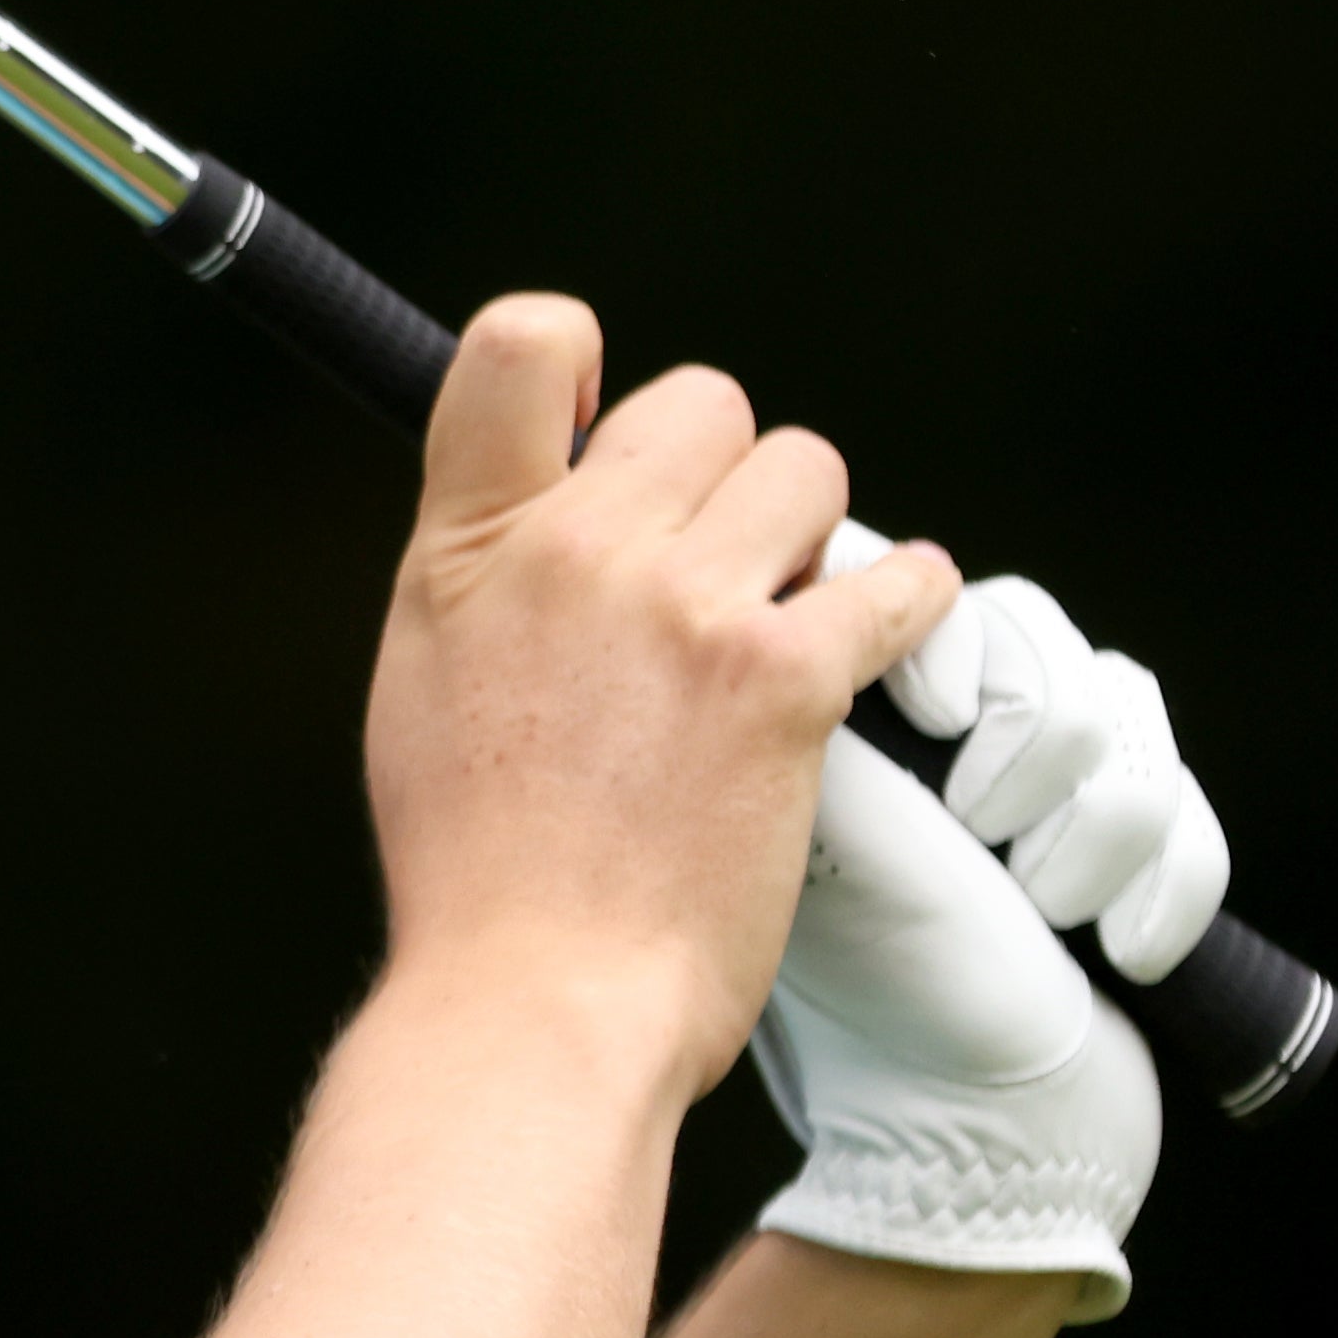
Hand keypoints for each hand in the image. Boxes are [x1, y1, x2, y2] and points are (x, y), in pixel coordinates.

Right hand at [366, 298, 957, 1105]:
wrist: (540, 997)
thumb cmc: (479, 866)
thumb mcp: (430, 676)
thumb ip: (494, 568)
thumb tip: (572, 502)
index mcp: (470, 544)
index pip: (524, 340)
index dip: (586, 362)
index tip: (609, 433)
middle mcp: (578, 549)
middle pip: (704, 403)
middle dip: (725, 474)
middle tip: (720, 565)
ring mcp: (688, 609)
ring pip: (807, 472)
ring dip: (810, 540)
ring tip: (787, 619)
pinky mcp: (786, 682)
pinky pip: (897, 580)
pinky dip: (907, 605)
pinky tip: (886, 639)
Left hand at [746, 572, 1206, 1317]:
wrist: (983, 1131)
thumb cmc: (879, 989)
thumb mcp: (825, 829)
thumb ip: (809, 699)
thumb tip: (809, 592)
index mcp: (858, 711)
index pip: (915, 581)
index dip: (943, 634)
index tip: (930, 714)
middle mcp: (955, 728)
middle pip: (1035, 631)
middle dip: (1026, 751)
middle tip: (980, 838)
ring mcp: (1050, 777)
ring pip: (1118, 708)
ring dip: (1087, 830)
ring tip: (1039, 908)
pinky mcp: (1133, 831)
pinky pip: (1181, 794)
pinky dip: (1158, 881)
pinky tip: (1116, 949)